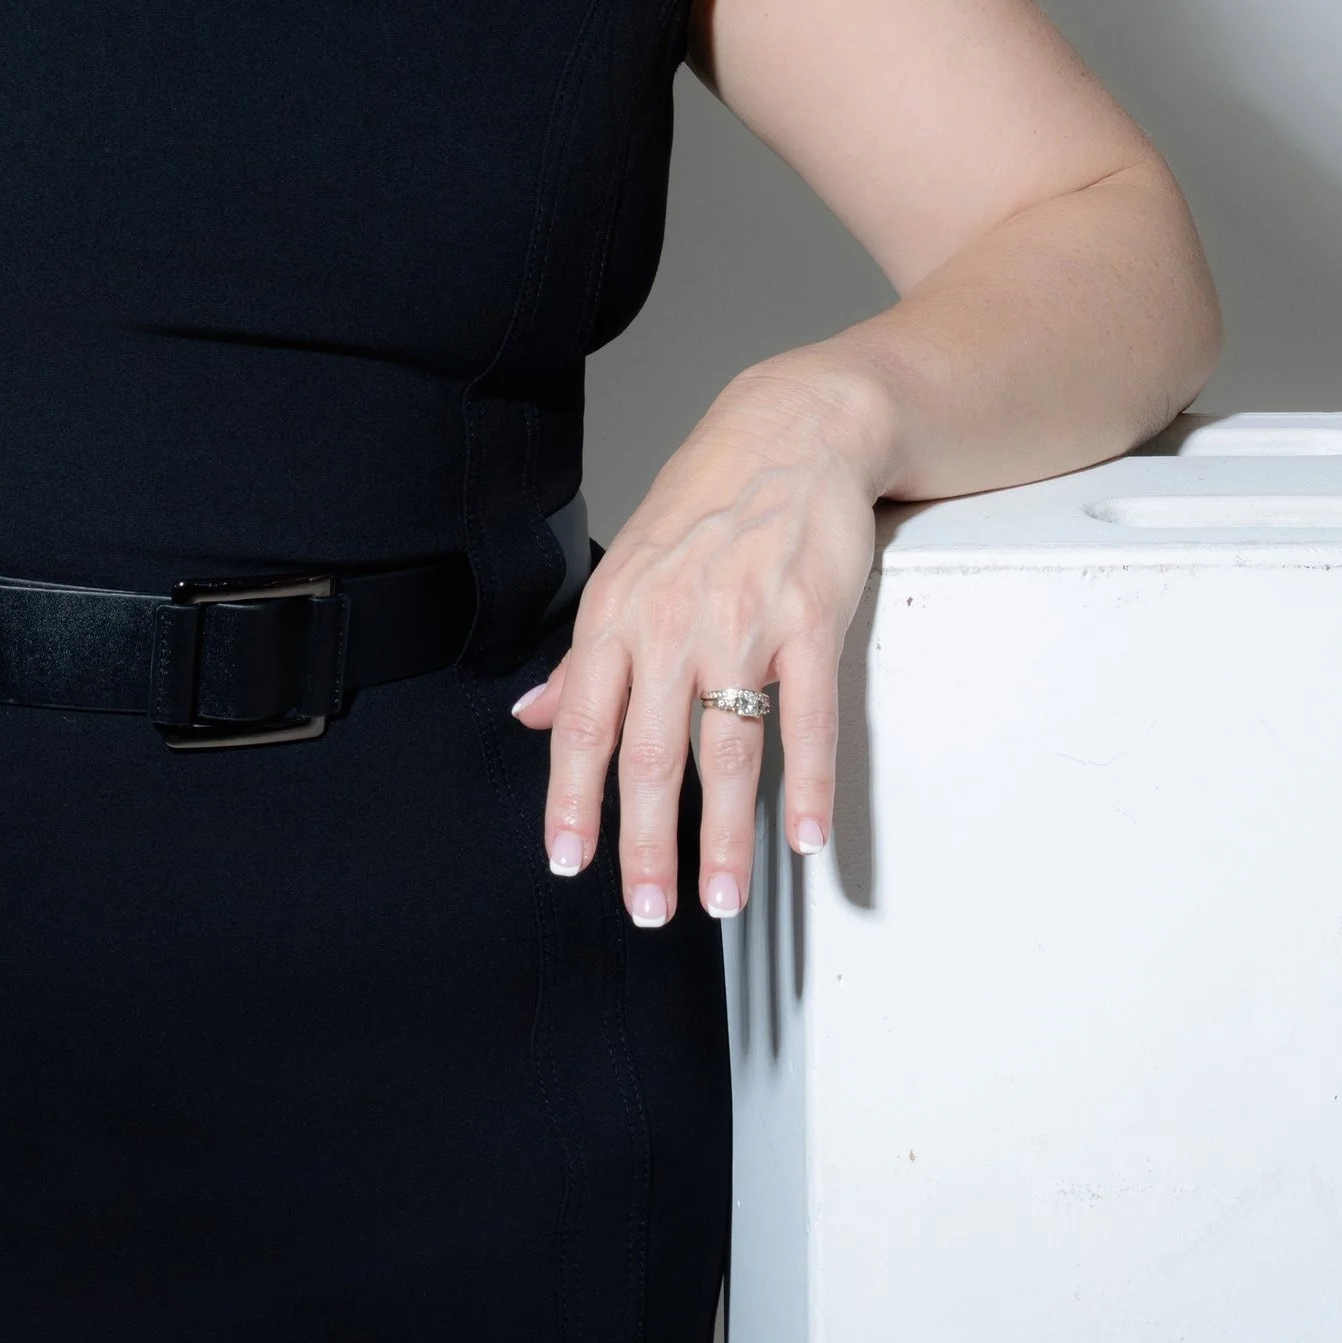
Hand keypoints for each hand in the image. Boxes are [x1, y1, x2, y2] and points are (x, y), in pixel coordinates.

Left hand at [511, 362, 879, 919]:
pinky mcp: (810, 620)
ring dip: (725, 836)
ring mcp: (743, 623)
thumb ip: (583, 659)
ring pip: (727, 749)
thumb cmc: (705, 506)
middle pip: (650, 754)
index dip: (571, 801)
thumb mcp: (625, 571)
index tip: (569, 862)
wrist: (791, 433)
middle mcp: (671, 623)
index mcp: (616, 615)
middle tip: (648, 909)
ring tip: (725, 897)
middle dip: (645, 844)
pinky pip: (807, 717)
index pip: (581, 725)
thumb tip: (531, 718)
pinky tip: (802, 834)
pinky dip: (806, 784)